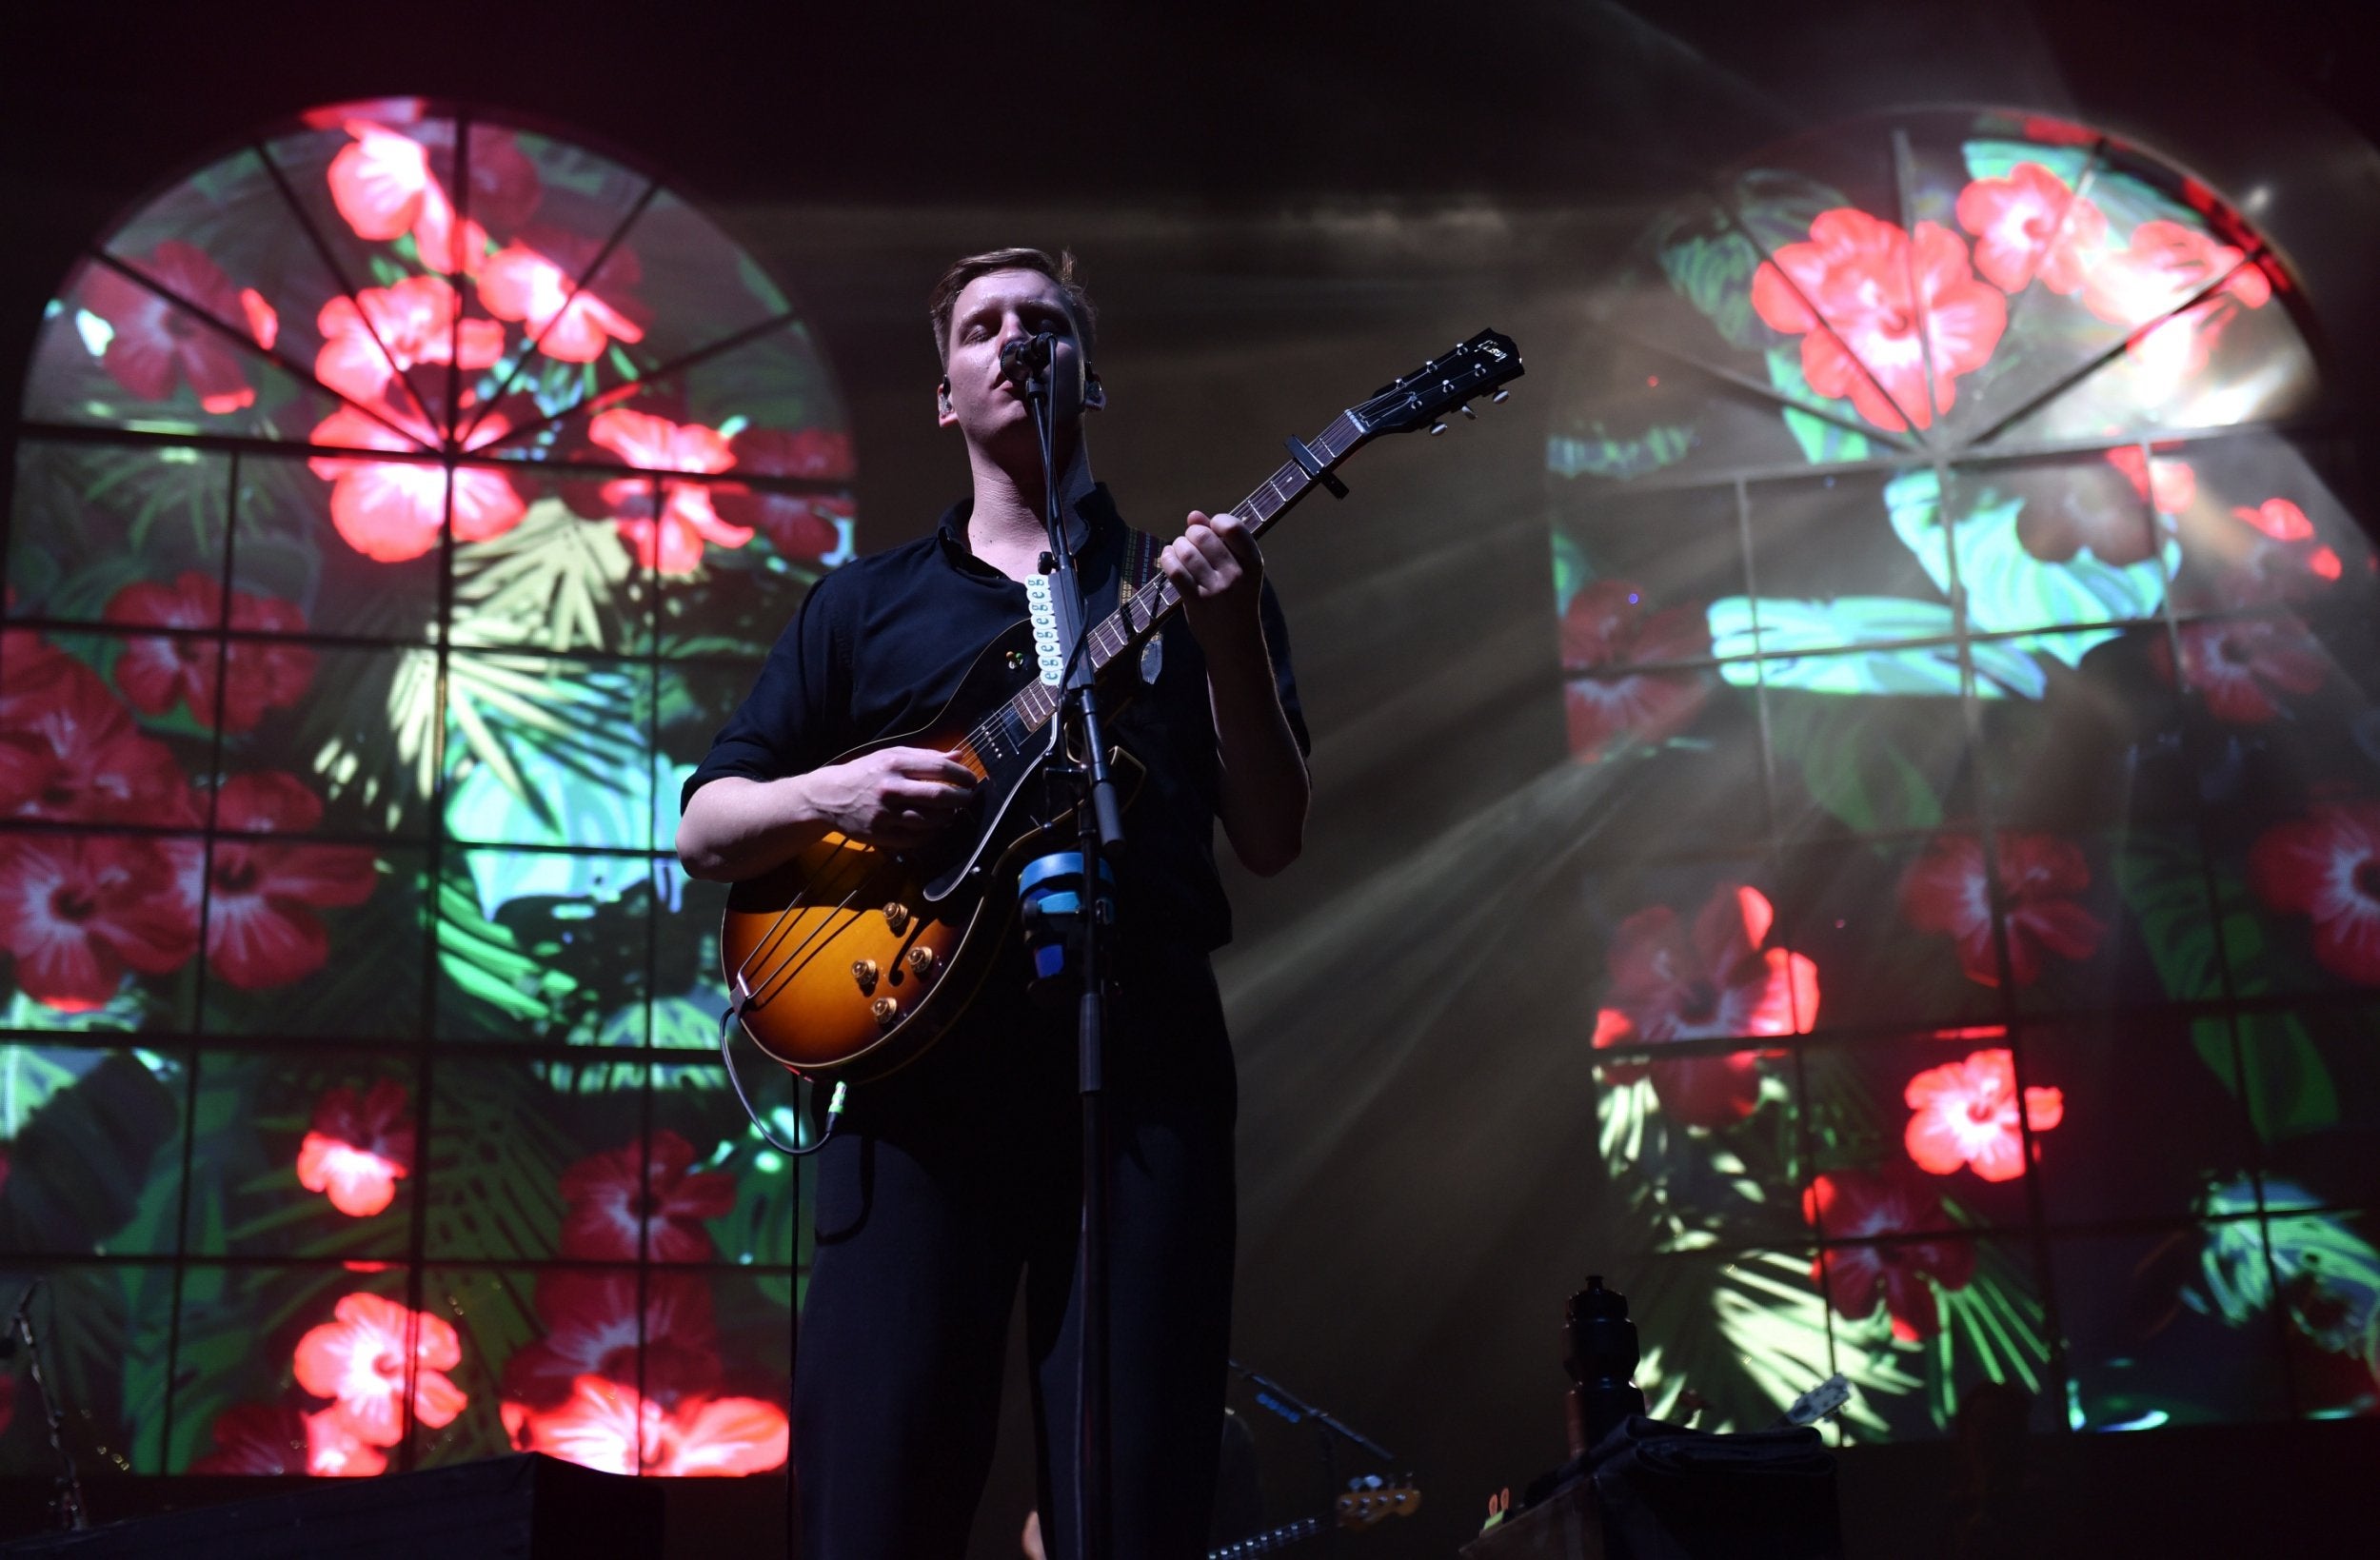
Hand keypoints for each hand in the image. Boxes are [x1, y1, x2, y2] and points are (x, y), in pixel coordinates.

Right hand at [800, 746, 975, 849]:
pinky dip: (932, 833)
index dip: (963, 776)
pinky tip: (934, 826)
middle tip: (968, 798)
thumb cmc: (865, 772)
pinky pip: (917, 838)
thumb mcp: (891, 756)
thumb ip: (926, 756)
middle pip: (939, 797)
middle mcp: (891, 789)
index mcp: (895, 764)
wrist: (829, 797)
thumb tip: (959, 756)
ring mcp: (885, 814)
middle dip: (962, 799)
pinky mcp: (881, 835)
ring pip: (931, 820)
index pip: (940, 769)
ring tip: (951, 812)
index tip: (972, 781)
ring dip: (948, 817)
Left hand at [1161, 510, 1263, 656]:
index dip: (1216, 522)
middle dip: (1190, 534)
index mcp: (1253, 563)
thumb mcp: (1239, 570)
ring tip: (1178, 551)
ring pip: (1187, 552)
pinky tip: (1168, 558)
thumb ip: (1219, 540)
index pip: (1234, 528)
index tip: (1210, 529)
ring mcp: (1217, 589)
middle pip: (1204, 537)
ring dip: (1177, 546)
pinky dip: (1167, 559)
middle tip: (1189, 542)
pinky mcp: (1197, 602)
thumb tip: (1194, 515)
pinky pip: (1176, 571)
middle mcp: (1237, 575)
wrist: (1235, 641)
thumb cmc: (1236, 599)